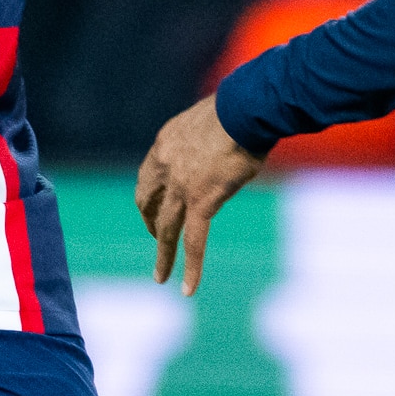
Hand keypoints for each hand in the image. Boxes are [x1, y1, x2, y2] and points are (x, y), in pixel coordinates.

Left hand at [136, 95, 263, 295]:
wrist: (246, 108)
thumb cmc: (238, 108)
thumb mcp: (209, 121)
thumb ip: (202, 140)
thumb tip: (217, 145)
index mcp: (165, 145)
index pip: (148, 179)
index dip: (150, 198)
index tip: (155, 209)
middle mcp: (166, 167)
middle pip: (149, 205)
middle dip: (152, 225)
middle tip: (158, 239)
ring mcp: (182, 186)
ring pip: (166, 229)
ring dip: (162, 255)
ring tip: (160, 276)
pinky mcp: (202, 201)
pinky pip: (194, 241)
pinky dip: (190, 267)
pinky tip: (188, 288)